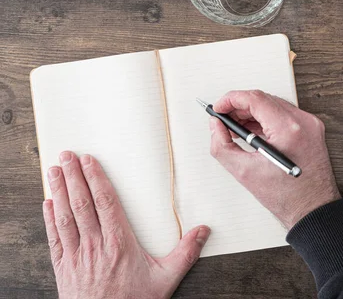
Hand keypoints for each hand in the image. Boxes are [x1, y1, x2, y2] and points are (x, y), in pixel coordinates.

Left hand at [43, 151, 210, 298]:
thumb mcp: (166, 279)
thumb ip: (185, 253)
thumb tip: (203, 231)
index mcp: (119, 243)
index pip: (105, 202)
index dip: (95, 178)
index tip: (88, 161)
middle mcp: (94, 245)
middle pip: (81, 203)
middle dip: (73, 177)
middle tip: (67, 155)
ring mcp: (76, 256)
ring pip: (65, 217)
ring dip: (59, 191)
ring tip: (54, 171)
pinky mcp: (64, 268)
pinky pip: (54, 238)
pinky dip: (49, 220)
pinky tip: (47, 205)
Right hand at [209, 90, 340, 228]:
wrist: (313, 210)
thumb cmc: (287, 197)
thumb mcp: (244, 172)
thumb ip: (222, 145)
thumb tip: (216, 126)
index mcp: (289, 129)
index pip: (255, 99)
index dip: (231, 99)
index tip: (218, 108)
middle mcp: (304, 122)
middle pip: (264, 100)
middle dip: (240, 107)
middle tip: (223, 119)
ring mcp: (311, 125)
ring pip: (274, 106)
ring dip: (253, 113)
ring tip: (237, 129)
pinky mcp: (312, 130)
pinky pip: (284, 116)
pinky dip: (266, 120)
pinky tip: (254, 133)